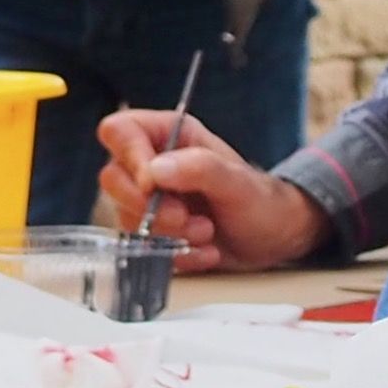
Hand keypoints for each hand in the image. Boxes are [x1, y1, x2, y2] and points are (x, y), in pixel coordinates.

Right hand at [92, 108, 322, 272]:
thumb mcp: (236, 181)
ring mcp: (150, 201)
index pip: (120, 131)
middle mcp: (153, 165)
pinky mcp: (153, 233)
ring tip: (206, 233)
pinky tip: (204, 251)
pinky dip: (174, 255)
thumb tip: (154, 171)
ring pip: (126, 217)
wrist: (274, 239)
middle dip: (149, 207)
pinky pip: (143, 248)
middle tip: (186, 217)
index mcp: (169, 135)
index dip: (129, 158)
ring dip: (167, 234)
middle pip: (113, 179)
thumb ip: (198, 168)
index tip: (153, 186)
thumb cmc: (261, 200)